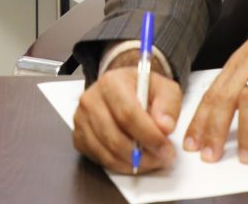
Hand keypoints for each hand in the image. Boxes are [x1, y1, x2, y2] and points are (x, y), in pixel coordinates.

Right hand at [73, 56, 181, 173]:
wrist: (123, 88)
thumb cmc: (143, 89)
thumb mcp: (163, 87)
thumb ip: (168, 104)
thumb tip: (164, 127)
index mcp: (111, 82)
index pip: (127, 114)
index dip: (148, 136)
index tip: (166, 148)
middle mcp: (91, 100)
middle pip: (115, 137)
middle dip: (142, 155)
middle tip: (162, 159)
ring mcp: (82, 120)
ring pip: (107, 152)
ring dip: (133, 163)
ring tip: (152, 160)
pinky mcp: (79, 137)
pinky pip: (100, 159)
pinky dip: (121, 165)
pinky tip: (136, 160)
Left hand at [183, 0, 247, 163]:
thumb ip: (243, 78)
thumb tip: (227, 111)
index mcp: (239, 61)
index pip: (212, 93)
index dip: (200, 120)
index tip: (190, 143)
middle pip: (226, 97)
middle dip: (215, 129)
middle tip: (210, 156)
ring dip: (247, 131)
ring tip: (247, 157)